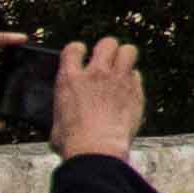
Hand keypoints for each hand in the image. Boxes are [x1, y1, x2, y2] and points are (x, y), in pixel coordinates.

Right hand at [50, 39, 143, 161]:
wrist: (97, 149)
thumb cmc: (73, 141)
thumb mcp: (56, 120)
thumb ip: (65, 106)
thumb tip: (66, 112)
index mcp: (69, 79)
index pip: (73, 48)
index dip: (78, 50)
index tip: (80, 56)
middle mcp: (95, 74)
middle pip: (108, 43)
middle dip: (107, 49)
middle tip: (105, 61)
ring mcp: (118, 80)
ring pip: (129, 51)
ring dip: (124, 57)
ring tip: (120, 68)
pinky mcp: (136, 91)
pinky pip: (137, 75)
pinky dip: (132, 80)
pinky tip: (127, 91)